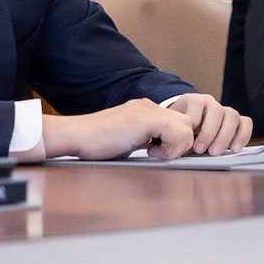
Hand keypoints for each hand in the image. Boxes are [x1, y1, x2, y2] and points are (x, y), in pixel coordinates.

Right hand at [38, 97, 253, 160]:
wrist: (76, 135)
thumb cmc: (95, 143)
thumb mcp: (127, 140)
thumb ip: (145, 141)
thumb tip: (162, 155)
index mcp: (145, 110)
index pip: (177, 122)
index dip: (177, 142)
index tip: (164, 156)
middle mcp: (149, 106)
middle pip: (187, 123)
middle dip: (182, 144)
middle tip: (161, 156)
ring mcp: (148, 110)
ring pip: (187, 127)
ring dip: (176, 146)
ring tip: (154, 155)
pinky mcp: (146, 119)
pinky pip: (177, 132)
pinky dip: (170, 148)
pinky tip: (150, 153)